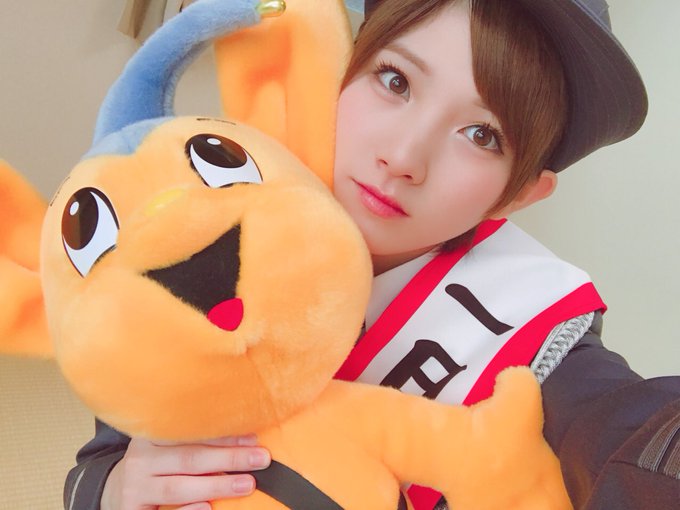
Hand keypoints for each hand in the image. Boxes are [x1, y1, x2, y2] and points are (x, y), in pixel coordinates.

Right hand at [101, 435, 270, 509]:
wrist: (117, 493)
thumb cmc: (156, 466)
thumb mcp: (167, 447)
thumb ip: (196, 442)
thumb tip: (245, 439)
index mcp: (151, 435)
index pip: (191, 433)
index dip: (224, 435)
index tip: (253, 437)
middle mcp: (140, 460)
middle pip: (189, 458)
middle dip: (229, 458)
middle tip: (261, 458)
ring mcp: (134, 488)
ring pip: (179, 487)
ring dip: (216, 486)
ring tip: (247, 484)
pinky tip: (208, 508)